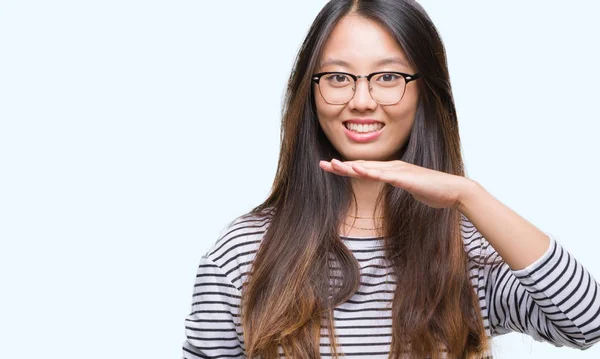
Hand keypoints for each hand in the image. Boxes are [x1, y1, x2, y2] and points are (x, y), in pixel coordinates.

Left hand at [319, 159, 472, 209]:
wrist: (454, 191)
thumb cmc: (432, 190)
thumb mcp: (408, 188)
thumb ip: (397, 184)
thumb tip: (390, 183)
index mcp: (391, 170)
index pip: (364, 168)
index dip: (346, 167)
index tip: (329, 167)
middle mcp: (392, 167)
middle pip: (362, 165)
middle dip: (341, 165)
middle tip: (322, 164)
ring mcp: (399, 171)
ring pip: (370, 168)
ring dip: (351, 167)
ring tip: (333, 165)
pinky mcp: (406, 178)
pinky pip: (385, 175)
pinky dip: (371, 172)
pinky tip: (359, 171)